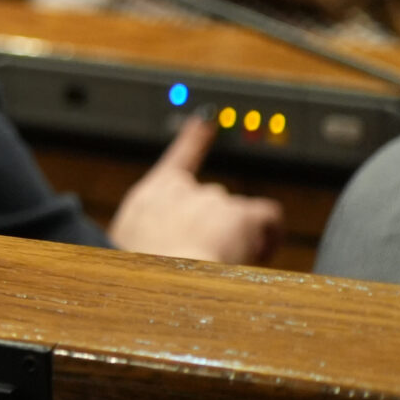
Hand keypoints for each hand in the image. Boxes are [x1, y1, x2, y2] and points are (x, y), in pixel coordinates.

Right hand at [109, 116, 283, 262]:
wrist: (165, 277)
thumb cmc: (143, 271)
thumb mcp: (128, 246)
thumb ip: (149, 234)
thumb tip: (160, 242)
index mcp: (150, 195)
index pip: (178, 159)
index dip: (194, 139)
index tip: (206, 122)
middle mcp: (183, 189)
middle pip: (212, 200)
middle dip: (217, 226)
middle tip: (213, 255)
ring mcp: (214, 198)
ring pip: (237, 215)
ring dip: (238, 236)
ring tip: (229, 263)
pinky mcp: (241, 214)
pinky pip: (268, 216)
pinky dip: (270, 234)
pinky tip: (262, 253)